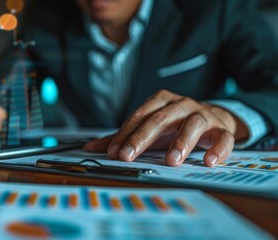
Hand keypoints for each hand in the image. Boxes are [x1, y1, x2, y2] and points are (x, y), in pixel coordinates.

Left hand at [84, 90, 248, 166]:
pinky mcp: (222, 128)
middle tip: (128, 156)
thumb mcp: (148, 128)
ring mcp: (202, 115)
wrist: (213, 117)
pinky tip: (208, 161)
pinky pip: (222, 137)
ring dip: (181, 142)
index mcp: (159, 101)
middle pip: (160, 119)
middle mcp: (180, 105)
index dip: (125, 134)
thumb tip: (89, 149)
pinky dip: (218, 148)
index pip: (139, 116)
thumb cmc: (174, 125)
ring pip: (192, 124)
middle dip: (142, 138)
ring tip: (171, 161)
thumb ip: (122, 137)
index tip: (113, 152)